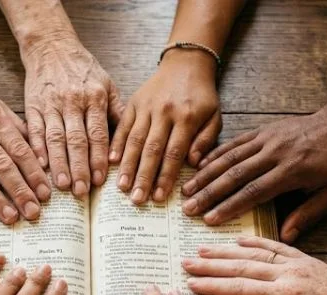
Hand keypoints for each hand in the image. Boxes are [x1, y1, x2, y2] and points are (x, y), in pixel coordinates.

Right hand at [21, 36, 123, 198]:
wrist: (52, 46)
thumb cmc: (83, 69)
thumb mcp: (108, 83)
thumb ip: (118, 112)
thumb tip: (128, 142)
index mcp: (95, 97)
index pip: (98, 134)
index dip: (99, 158)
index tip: (101, 180)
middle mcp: (73, 102)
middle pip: (77, 140)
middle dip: (79, 168)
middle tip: (81, 191)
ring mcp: (51, 104)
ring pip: (55, 138)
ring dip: (58, 164)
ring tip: (61, 186)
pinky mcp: (32, 105)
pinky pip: (34, 130)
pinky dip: (36, 149)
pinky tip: (40, 166)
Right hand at [112, 50, 221, 203]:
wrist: (186, 63)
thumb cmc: (202, 95)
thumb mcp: (215, 116)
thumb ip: (206, 140)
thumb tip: (193, 163)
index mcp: (187, 117)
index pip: (174, 152)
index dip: (165, 176)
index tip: (159, 197)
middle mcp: (164, 112)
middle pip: (152, 149)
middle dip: (143, 177)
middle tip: (137, 199)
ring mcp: (146, 107)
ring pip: (134, 140)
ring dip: (127, 165)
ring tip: (122, 187)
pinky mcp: (133, 102)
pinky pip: (123, 126)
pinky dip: (116, 144)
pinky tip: (111, 162)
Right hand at [181, 107, 326, 241]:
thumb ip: (308, 215)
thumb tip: (286, 237)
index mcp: (292, 171)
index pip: (254, 192)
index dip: (229, 207)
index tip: (210, 220)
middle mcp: (274, 153)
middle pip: (235, 175)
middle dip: (209, 193)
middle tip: (189, 208)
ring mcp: (266, 139)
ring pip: (229, 158)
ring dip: (205, 174)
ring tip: (186, 189)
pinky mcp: (262, 131)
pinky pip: (234, 143)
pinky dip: (215, 154)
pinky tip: (199, 165)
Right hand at [183, 235, 326, 294]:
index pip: (241, 288)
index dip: (214, 286)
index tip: (190, 283)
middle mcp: (289, 274)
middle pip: (242, 267)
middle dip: (211, 265)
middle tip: (186, 263)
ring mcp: (297, 264)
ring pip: (254, 254)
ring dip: (226, 251)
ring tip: (202, 249)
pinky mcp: (305, 259)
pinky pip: (275, 246)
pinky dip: (254, 241)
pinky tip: (238, 240)